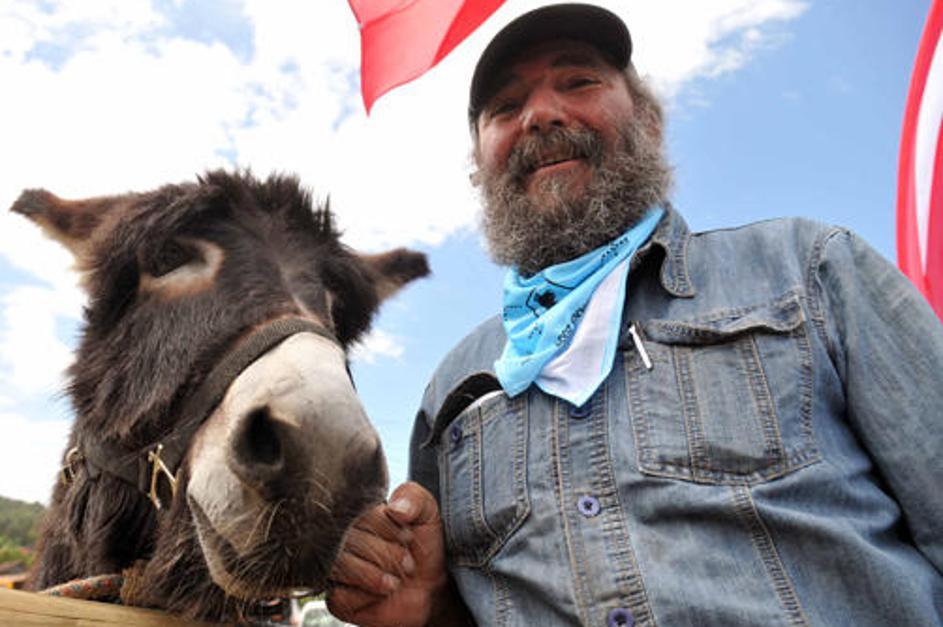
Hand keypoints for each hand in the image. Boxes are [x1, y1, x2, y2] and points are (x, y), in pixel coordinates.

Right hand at [327, 482, 448, 626]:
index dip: (385, 526)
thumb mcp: (425, 512)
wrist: (432, 586)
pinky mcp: (337, 599)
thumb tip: (395, 508)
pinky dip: (365, 595)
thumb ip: (412, 497)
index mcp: (356, 514)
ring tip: (396, 580)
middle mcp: (340, 539)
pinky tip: (381, 594)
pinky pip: (338, 596)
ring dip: (374, 574)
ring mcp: (336, 568)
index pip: (355, 512)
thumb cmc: (424, 545)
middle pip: (345, 539)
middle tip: (407, 562)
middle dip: (384, 553)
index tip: (408, 536)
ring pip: (338, 565)